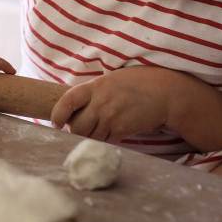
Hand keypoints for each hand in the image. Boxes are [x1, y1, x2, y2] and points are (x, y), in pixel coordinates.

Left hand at [50, 66, 172, 141]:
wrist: (164, 93)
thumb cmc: (137, 83)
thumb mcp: (112, 79)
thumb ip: (94, 92)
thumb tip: (77, 107)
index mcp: (95, 86)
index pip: (68, 101)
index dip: (58, 114)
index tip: (56, 122)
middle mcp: (101, 103)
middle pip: (77, 126)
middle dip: (75, 131)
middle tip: (80, 128)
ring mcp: (111, 118)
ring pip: (90, 137)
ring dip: (90, 137)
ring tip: (98, 129)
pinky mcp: (122, 130)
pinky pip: (105, 141)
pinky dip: (105, 141)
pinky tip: (112, 132)